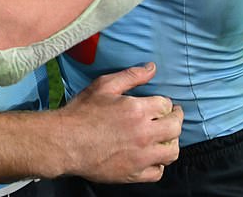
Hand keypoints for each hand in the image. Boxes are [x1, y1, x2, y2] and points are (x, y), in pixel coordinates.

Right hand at [55, 63, 181, 183]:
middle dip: (176, 119)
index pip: (166, 104)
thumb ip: (131, 75)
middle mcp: (144, 134)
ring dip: (171, 142)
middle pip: (175, 127)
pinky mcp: (134, 174)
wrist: (65, 142)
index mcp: (138, 110)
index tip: (161, 103)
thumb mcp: (104, 85)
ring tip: (165, 136)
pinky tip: (152, 156)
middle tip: (173, 116)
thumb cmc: (82, 112)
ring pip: (172, 152)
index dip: (164, 102)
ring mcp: (141, 156)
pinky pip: (158, 172)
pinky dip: (159, 164)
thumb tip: (152, 68)